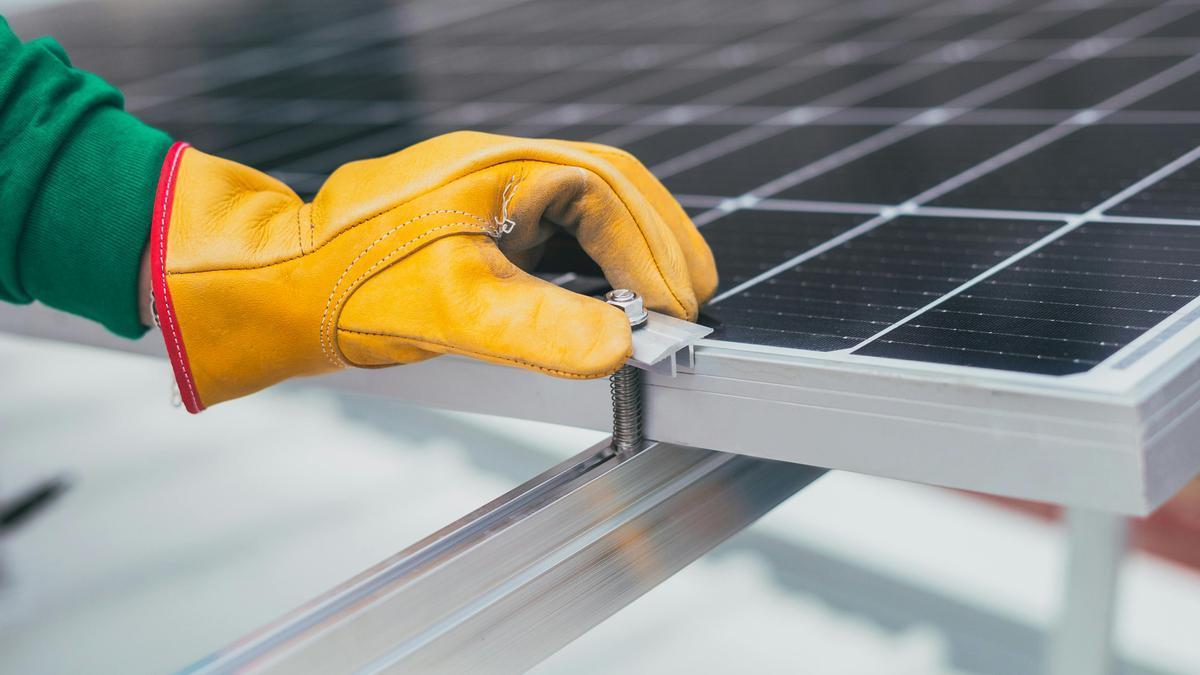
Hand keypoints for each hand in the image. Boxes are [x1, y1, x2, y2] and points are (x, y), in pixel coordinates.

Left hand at [149, 131, 716, 411]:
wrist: (280, 288)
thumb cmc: (350, 287)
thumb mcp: (454, 312)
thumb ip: (541, 328)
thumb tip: (625, 345)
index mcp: (504, 169)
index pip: (609, 197)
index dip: (654, 254)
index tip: (677, 312)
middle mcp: (502, 168)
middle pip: (611, 189)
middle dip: (659, 243)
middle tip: (691, 302)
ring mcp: (489, 191)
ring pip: (587, 206)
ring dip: (632, 249)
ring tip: (662, 300)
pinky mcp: (477, 219)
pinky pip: (556, 226)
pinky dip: (594, 258)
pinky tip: (602, 294)